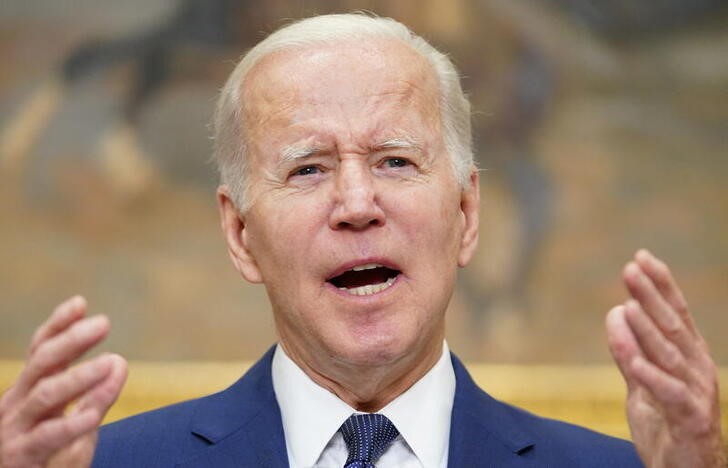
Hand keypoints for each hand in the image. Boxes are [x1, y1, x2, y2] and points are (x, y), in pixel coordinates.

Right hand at [0, 296, 126, 467]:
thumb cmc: (50, 460)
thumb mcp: (78, 424)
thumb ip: (97, 397)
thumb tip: (120, 361)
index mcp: (29, 391)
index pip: (41, 350)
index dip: (58, 325)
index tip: (80, 303)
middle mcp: (18, 405)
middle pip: (42, 363)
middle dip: (72, 340)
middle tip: (103, 322)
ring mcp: (14, 430)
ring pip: (44, 395)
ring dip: (79, 377)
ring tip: (111, 362)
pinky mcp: (20, 458)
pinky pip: (45, 437)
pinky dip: (70, 425)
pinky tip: (92, 416)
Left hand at [606, 250, 724, 466]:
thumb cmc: (667, 426)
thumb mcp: (642, 383)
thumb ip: (630, 351)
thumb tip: (615, 312)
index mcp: (688, 356)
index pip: (675, 313)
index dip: (660, 285)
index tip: (641, 257)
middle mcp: (696, 369)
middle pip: (672, 326)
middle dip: (651, 295)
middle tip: (630, 268)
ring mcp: (696, 393)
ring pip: (669, 356)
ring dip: (647, 329)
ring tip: (627, 305)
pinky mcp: (690, 419)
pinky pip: (669, 395)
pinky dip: (652, 376)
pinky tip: (634, 361)